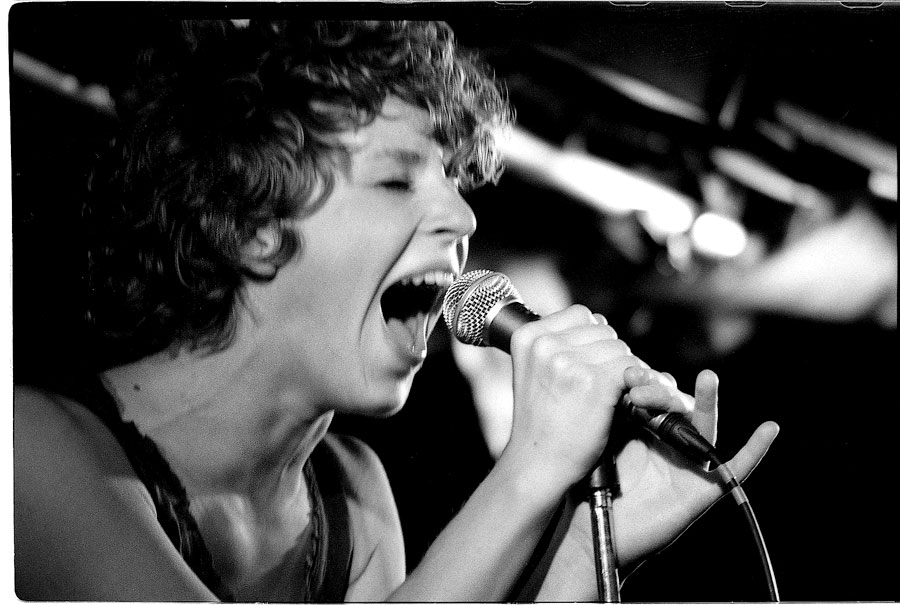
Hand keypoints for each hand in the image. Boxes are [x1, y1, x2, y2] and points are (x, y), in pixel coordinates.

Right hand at [501, 306, 646, 496]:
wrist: (537, 463)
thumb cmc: (541, 421)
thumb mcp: (534, 371)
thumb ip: (557, 344)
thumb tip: (601, 324)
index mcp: (527, 336)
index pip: (581, 314)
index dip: (592, 339)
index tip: (588, 364)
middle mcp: (545, 344)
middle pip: (604, 330)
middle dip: (609, 356)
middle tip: (601, 386)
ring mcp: (568, 362)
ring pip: (620, 349)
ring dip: (623, 372)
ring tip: (607, 397)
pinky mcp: (594, 382)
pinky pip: (631, 369)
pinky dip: (634, 386)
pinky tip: (621, 403)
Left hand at [526, 369, 777, 600]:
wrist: (595, 532)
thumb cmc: (594, 488)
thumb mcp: (603, 442)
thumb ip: (614, 414)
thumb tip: (616, 378)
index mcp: (647, 430)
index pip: (655, 395)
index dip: (645, 383)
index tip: (626, 374)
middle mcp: (671, 445)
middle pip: (678, 407)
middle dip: (661, 391)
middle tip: (639, 382)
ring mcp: (689, 466)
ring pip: (703, 428)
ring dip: (706, 402)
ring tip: (708, 378)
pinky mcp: (702, 491)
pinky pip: (734, 469)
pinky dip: (755, 450)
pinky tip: (770, 429)